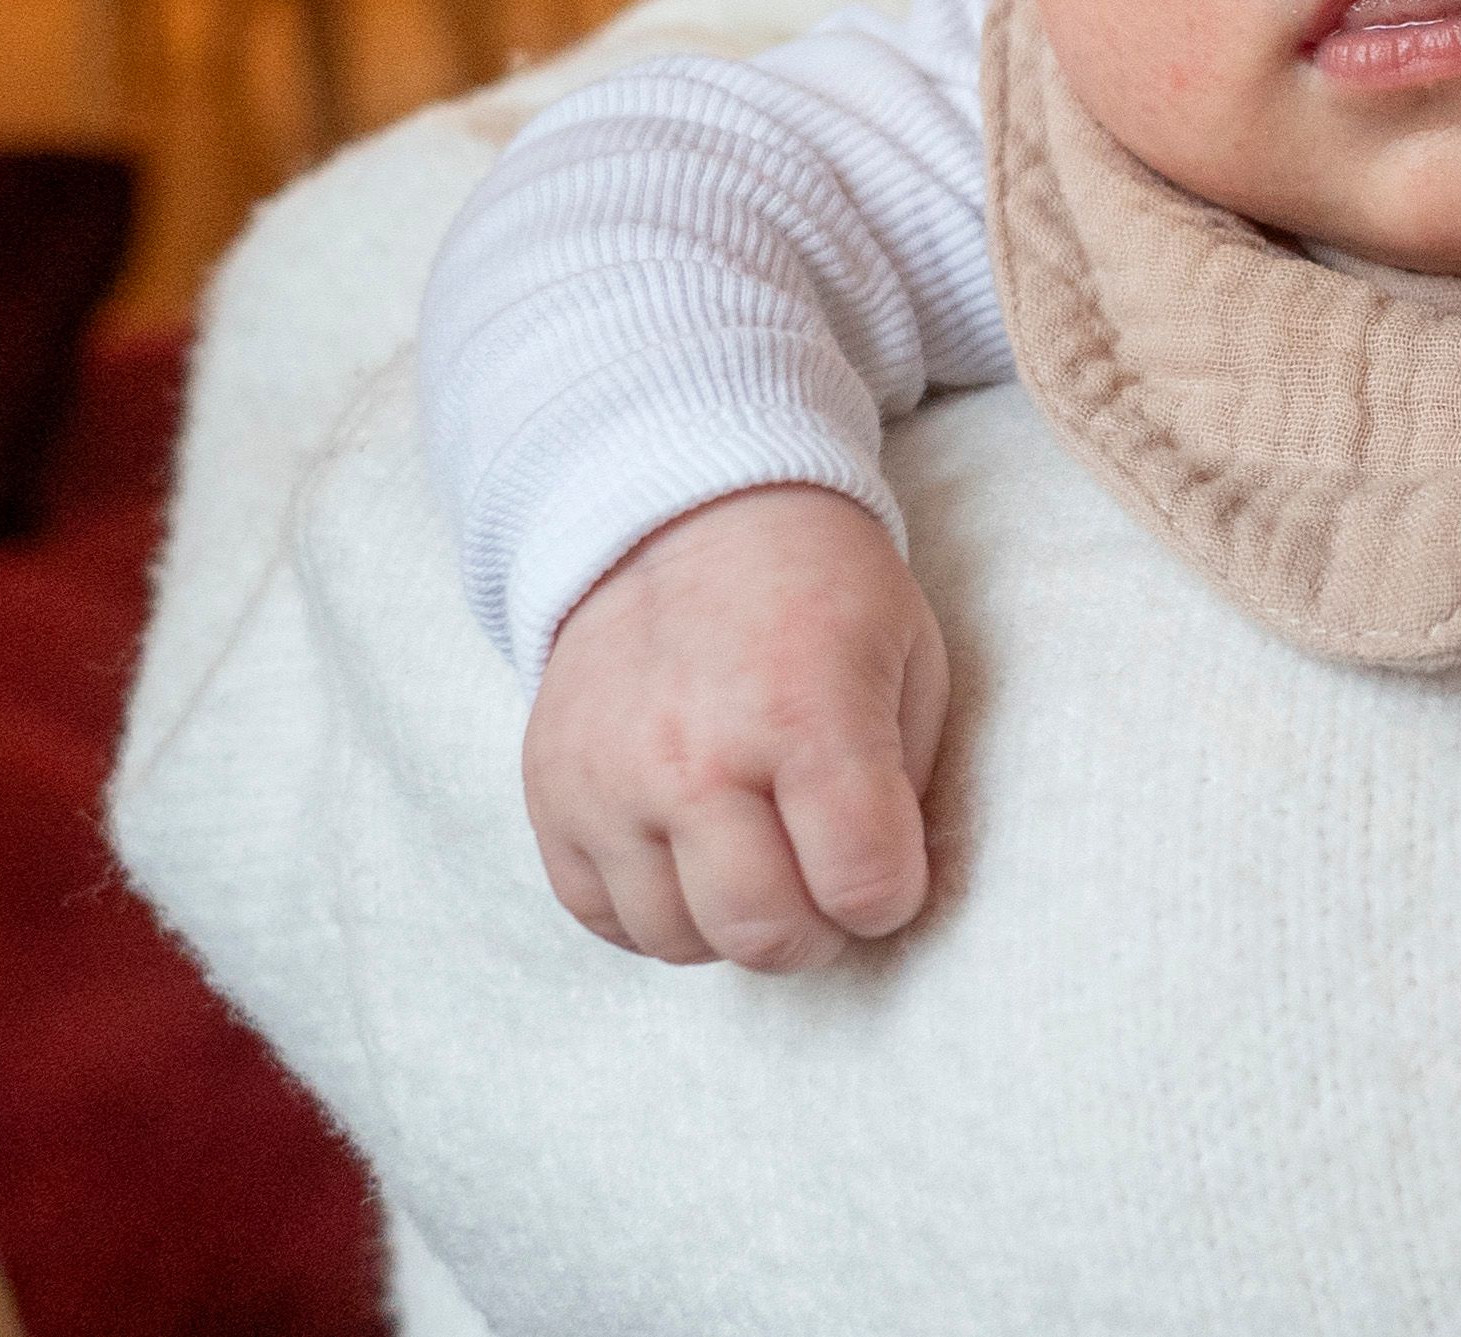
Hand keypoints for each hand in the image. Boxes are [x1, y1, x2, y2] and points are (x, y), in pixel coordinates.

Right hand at [520, 485, 947, 973]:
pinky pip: (602, 917)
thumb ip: (908, 781)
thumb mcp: (910, 657)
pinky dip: (657, 914)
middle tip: (827, 887)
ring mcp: (609, 781)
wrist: (686, 519)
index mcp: (804, 714)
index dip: (891, 898)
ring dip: (734, 925)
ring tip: (761, 863)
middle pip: (764, 932)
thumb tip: (886, 889)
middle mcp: (694, 758)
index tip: (890, 873)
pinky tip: (693, 864)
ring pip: (679, 940)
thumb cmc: (821, 593)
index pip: (861, 883)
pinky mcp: (551, 794)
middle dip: (819, 933)